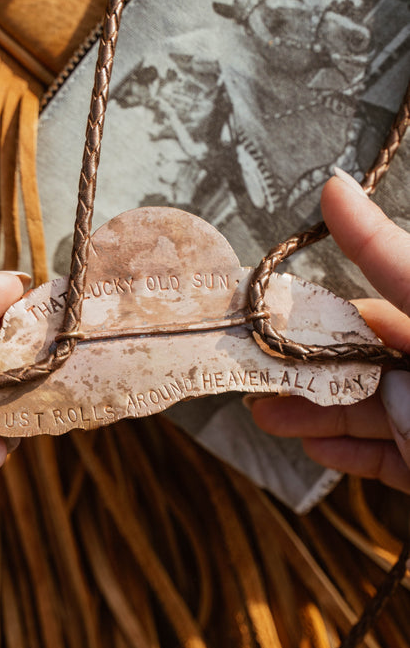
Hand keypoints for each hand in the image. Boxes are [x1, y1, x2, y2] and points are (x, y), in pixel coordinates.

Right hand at [247, 169, 409, 492]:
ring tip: (268, 416)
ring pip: (366, 415)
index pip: (372, 311)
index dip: (317, 314)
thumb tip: (337, 188)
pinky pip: (387, 459)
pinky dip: (349, 455)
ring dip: (314, 416)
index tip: (269, 318)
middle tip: (256, 378)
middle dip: (305, 374)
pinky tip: (314, 447)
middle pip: (360, 368)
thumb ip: (390, 259)